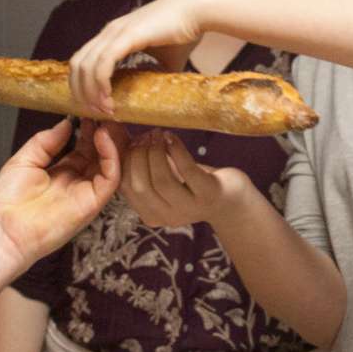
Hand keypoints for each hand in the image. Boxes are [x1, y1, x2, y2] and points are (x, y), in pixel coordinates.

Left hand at [0, 119, 124, 263]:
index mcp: (60, 172)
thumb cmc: (6, 202)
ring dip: (112, 141)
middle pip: (99, 154)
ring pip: (110, 164)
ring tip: (106, 120)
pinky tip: (102, 137)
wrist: (1, 232)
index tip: (88, 110)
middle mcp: (76, 182)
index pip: (83, 147)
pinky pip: (110, 178)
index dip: (87, 129)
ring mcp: (85, 193)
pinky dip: (111, 156)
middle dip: (103, 132)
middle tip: (104, 111)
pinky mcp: (92, 204)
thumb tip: (67, 123)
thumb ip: (46, 141)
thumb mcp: (23, 160)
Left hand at [67, 0, 203, 117]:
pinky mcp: (126, 35)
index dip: (83, 86)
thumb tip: (156, 97)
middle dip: (81, 93)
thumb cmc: (183, 32)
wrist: (196, 11)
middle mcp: (108, 32)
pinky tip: (109, 98)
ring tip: (104, 110)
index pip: (83, 61)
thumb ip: (154, 75)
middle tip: (97, 113)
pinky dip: (100, 83)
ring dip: (90, 92)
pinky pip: (103, 63)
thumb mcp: (163, 60)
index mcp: (112, 35)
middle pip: (77, 65)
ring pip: (86, 66)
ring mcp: (115, 32)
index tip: (96, 106)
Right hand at [120, 131, 249, 228]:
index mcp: (151, 215)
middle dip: (139, 155)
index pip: (127, 188)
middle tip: (146, 136)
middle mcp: (168, 217)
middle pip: (140, 185)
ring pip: (161, 179)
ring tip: (159, 134)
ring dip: (156, 151)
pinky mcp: (209, 194)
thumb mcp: (165, 181)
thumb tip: (121, 142)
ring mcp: (190, 208)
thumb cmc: (193, 184)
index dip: (126, 162)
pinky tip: (172, 137)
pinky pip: (187, 170)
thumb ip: (144, 170)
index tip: (132, 143)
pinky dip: (176, 149)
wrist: (231, 198)